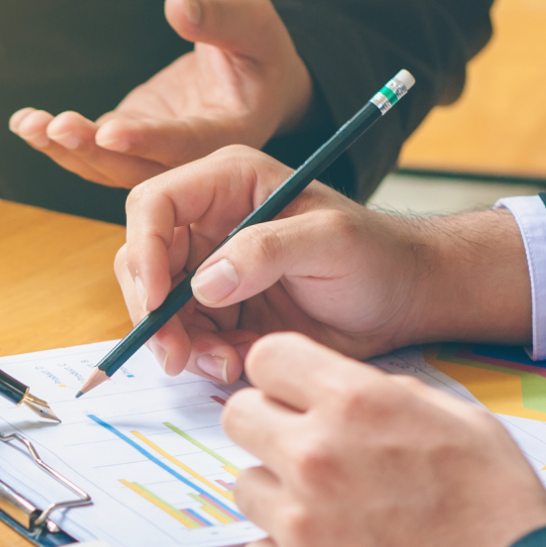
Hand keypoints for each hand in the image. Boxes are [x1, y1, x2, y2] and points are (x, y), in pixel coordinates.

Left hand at [10, 0, 314, 188]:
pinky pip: (92, 150)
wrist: (254, 78)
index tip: (109, 130)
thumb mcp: (252, 23)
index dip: (147, 140)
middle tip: (57, 126)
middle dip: (92, 150)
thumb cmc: (259, 48)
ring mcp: (155, 153)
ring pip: (106, 166)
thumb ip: (219, 18)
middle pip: (136, 167)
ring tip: (29, 125)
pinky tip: (25, 123)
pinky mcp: (131, 141)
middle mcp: (188, 157)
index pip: (184, 143)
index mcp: (228, 134)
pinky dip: (58, 141)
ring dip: (65, 150)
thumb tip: (176, 5)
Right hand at [114, 146, 531, 384]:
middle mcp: (208, 222)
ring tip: (224, 363)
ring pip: (158, 307)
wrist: (403, 300)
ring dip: (178, 343)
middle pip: (143, 262)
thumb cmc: (376, 255)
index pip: (154, 205)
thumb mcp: (329, 242)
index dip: (145, 251)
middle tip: (175, 354)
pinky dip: (201, 358)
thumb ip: (266, 251)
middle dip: (153, 311)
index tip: (160, 300)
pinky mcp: (218, 311)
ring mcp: (210, 268)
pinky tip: (236, 363)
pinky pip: (184, 337)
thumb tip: (204, 283)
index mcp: (228, 183)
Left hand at [223, 333, 545, 546]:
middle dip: (268, 427)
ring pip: (245, 486)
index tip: (293, 394)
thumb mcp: (463, 419)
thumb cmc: (497, 509)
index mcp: (356, 404)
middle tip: (305, 451)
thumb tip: (343, 389)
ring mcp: (298, 522)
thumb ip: (389, 393)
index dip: (281, 375)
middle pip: (237, 416)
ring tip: (332, 512)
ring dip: (278, 494)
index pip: (266, 358)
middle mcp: (315, 456)